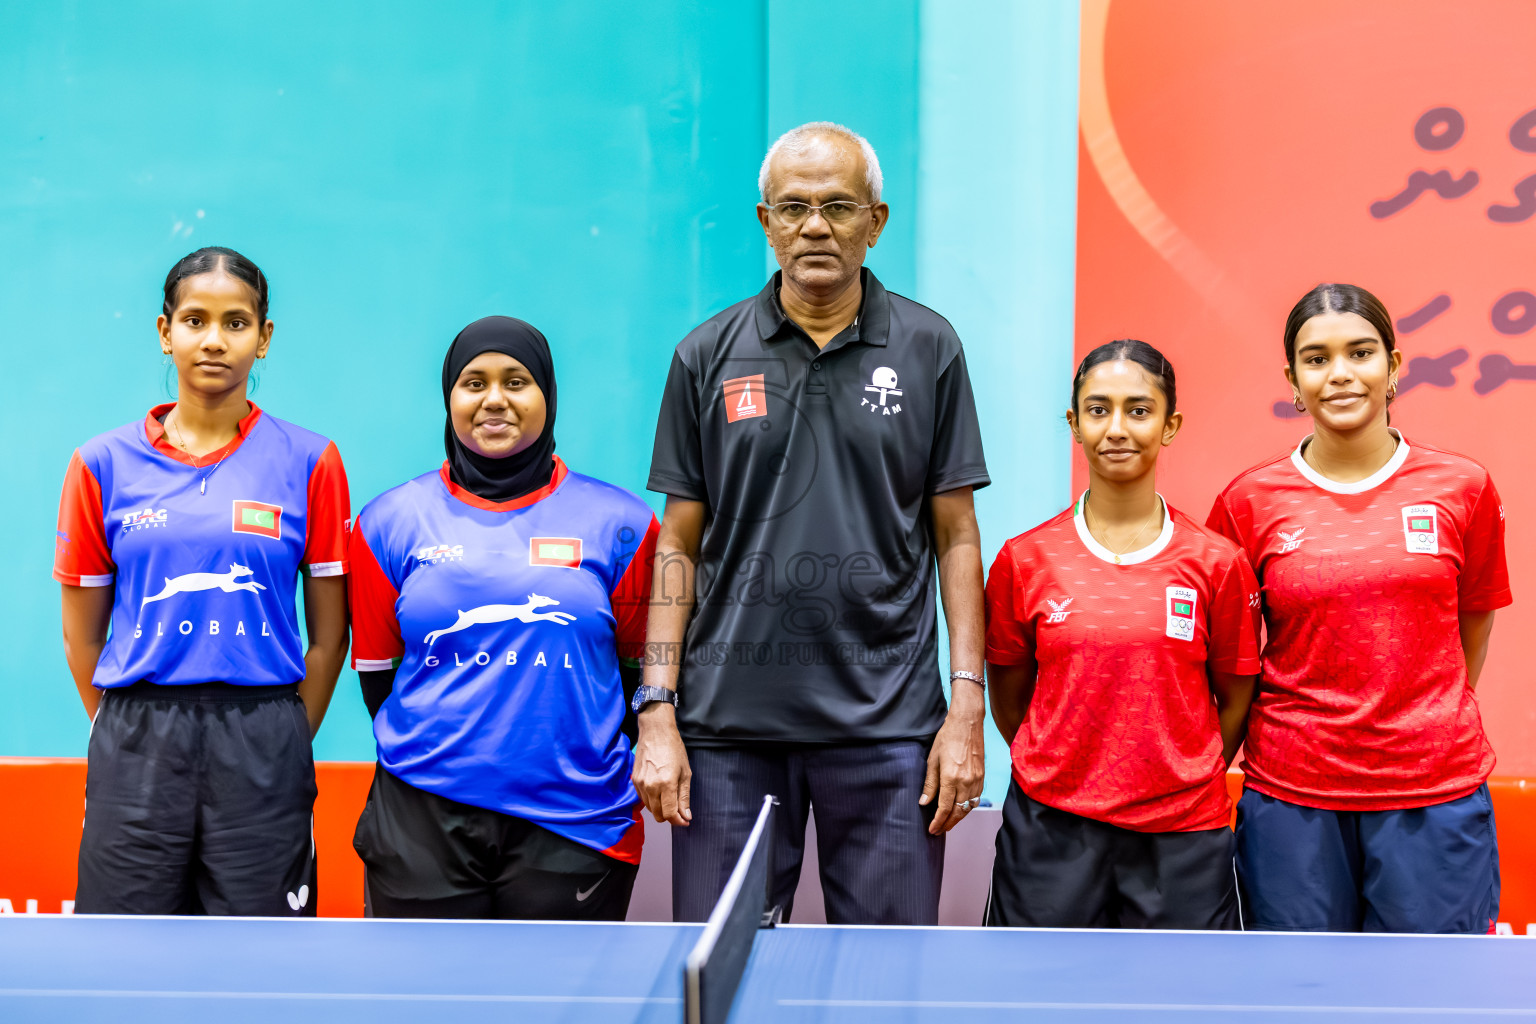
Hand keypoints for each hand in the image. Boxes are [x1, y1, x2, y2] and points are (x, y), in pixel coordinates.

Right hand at [631, 703, 692, 826]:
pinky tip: (659, 792)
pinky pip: (643, 799)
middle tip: (679, 811)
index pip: (670, 813)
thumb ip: (684, 797)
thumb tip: (686, 816)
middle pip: (658, 815)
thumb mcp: (685, 773)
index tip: (685, 820)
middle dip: (670, 816)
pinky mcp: (634, 781)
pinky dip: (651, 801)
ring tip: (669, 798)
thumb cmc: (673, 748)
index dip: (679, 820)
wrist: (655, 731)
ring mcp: (640, 784)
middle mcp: (651, 786)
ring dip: (660, 809)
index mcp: (666, 783)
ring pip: (650, 809)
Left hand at [920, 680, 985, 834]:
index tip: (932, 830)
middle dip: (948, 824)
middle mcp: (966, 782)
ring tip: (948, 822)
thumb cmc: (947, 738)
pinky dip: (968, 807)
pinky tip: (961, 808)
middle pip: (958, 812)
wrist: (967, 723)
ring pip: (969, 807)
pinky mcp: (982, 776)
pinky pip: (976, 798)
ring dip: (959, 817)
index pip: (945, 808)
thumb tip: (924, 802)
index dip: (938, 822)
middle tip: (939, 830)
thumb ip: (930, 784)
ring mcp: (977, 780)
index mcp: (951, 778)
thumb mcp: (932, 760)